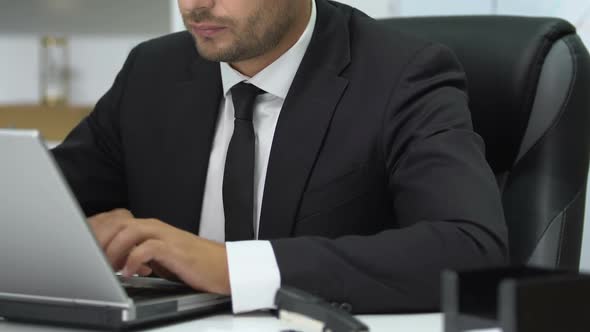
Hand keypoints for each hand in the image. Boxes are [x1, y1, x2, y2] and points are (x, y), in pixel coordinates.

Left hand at [88, 209, 230, 294]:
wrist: (223, 267)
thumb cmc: (191, 264)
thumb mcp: (158, 257)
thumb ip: (136, 253)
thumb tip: (109, 261)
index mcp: (149, 227)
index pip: (114, 220)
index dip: (94, 231)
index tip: (81, 248)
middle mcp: (155, 227)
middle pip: (117, 221)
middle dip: (98, 239)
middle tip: (89, 260)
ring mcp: (166, 236)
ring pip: (130, 230)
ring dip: (113, 248)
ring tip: (107, 266)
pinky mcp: (176, 250)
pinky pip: (148, 248)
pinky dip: (134, 259)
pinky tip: (130, 273)